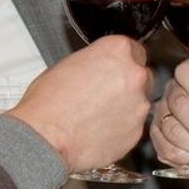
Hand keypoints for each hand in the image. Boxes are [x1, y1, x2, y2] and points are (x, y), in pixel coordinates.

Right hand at [8, 36, 151, 173]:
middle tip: (105, 94)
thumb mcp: (67, 65)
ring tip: (97, 115)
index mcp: (117, 51)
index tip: (115, 69)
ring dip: (126, 107)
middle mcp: (134, 75)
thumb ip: (95, 63)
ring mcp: (139, 105)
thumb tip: (98, 69)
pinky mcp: (137, 132)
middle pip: (142, 75)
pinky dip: (122, 128)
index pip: (135, 50)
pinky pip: (134, 126)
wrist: (46, 138)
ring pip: (140, 103)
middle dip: (128, 84)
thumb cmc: (48, 104)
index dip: (123, 62)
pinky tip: (99, 129)